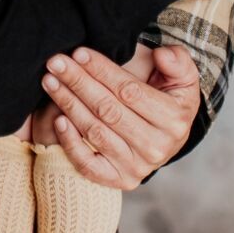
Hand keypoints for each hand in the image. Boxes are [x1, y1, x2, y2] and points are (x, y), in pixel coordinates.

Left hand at [36, 43, 200, 190]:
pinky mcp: (120, 180)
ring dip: (68, 104)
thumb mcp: (183, 78)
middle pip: (108, 110)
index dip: (102, 70)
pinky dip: (71, 142)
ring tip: (50, 82)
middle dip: (78, 83)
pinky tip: (57, 118)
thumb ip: (177, 62)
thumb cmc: (170, 100)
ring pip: (95, 132)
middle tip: (56, 63)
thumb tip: (161, 55)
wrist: (168, 138)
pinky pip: (88, 164)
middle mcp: (156, 147)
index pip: (129, 91)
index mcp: (173, 120)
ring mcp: (137, 167)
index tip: (79, 52)